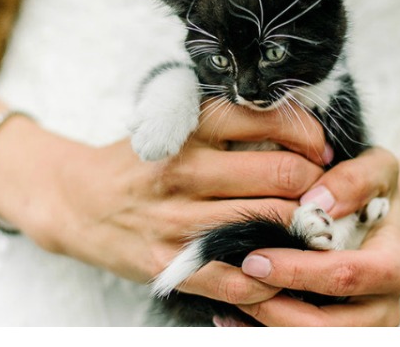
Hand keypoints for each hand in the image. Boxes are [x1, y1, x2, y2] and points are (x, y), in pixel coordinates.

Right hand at [31, 101, 329, 306]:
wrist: (77, 201)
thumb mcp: (183, 123)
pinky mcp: (168, 263)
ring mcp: (176, 220)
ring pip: (270, 223)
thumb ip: (240, 123)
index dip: (313, 137)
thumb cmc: (147, 162)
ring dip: (302, 231)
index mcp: (193, 127)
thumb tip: (311, 136)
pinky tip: (279, 268)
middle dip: (317, 186)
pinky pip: (239, 278)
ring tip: (310, 229)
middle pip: (284, 174)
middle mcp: (185, 170)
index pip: (274, 121)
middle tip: (322, 194)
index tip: (321, 151)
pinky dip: (271, 278)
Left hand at [236, 148, 399, 325]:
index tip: (254, 259)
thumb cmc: (375, 195)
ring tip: (233, 298)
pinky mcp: (343, 336)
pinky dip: (264, 332)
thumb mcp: (377, 170)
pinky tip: (236, 316)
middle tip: (237, 282)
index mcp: (396, 268)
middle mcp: (386, 309)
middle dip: (274, 308)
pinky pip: (303, 343)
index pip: (344, 276)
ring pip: (312, 342)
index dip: (296, 271)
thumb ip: (355, 178)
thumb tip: (317, 201)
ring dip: (267, 325)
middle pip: (326, 328)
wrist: (383, 226)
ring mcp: (366, 330)